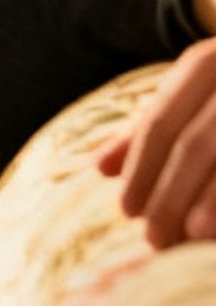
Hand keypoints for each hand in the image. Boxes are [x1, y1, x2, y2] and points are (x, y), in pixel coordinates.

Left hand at [98, 38, 215, 246]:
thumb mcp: (193, 97)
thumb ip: (150, 128)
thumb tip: (101, 168)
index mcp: (205, 65)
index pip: (159, 124)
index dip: (142, 169)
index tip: (127, 212)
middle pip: (194, 147)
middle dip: (171, 196)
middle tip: (155, 240)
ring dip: (210, 204)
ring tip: (189, 239)